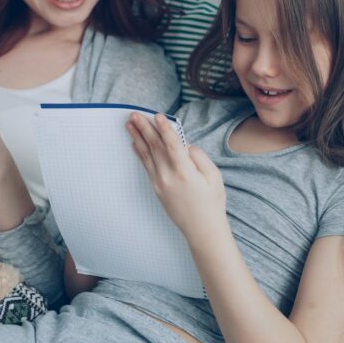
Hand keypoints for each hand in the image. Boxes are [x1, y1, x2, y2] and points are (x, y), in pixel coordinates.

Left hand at [127, 112, 226, 241]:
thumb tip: (185, 145)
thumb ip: (199, 157)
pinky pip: (146, 166)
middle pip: (155, 146)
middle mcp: (169, 176)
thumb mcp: (214, 176)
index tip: (157, 115)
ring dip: (138, 137)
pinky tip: (135, 144)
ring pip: (147, 154)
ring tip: (129, 124)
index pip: (172, 144)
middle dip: (144, 128)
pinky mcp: (156, 188)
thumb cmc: (212, 203)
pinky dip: (140, 153)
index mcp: (185, 171)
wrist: (202, 229)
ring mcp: (160, 183)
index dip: (164, 128)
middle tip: (134, 114)